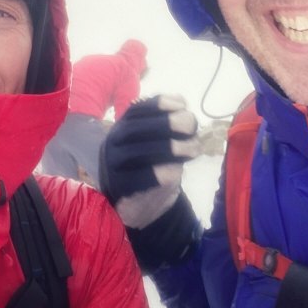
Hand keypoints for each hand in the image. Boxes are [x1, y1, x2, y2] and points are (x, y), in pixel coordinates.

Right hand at [100, 94, 201, 272]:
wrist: (136, 204)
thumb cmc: (151, 163)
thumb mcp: (159, 140)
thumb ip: (169, 122)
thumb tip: (180, 105)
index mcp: (122, 126)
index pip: (137, 109)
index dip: (159, 104)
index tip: (183, 105)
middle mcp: (114, 142)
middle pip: (135, 128)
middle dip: (166, 124)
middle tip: (190, 128)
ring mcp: (114, 166)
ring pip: (138, 152)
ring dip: (169, 148)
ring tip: (193, 150)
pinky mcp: (120, 187)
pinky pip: (140, 178)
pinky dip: (160, 173)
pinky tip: (177, 171)